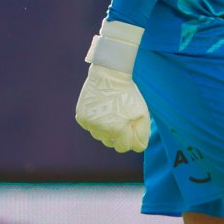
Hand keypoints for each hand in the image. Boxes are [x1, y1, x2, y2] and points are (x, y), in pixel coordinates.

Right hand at [74, 20, 150, 152]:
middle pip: (111, 142)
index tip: (131, 128)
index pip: (124, 147)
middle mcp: (101, 129)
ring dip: (106, 128)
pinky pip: (90, 127)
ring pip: (99, 135)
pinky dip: (96, 122)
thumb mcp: (142, 112)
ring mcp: (89, 124)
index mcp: (117, 129)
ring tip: (112, 112)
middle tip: (122, 118)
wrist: (108, 75)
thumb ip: (142, 133)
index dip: (129, 138)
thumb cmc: (128, 94)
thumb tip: (138, 146)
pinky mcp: (81, 117)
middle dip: (118, 134)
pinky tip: (102, 109)